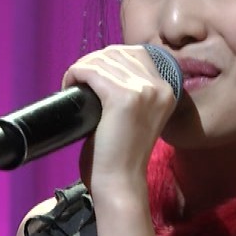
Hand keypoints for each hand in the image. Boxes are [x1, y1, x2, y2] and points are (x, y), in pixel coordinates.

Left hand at [61, 44, 178, 203]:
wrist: (120, 182)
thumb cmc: (122, 155)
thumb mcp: (137, 116)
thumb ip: (131, 92)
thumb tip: (104, 69)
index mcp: (167, 89)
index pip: (136, 53)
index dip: (109, 59)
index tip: (92, 76)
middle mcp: (160, 86)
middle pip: (118, 53)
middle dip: (93, 62)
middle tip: (78, 80)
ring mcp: (144, 91)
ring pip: (102, 59)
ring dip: (82, 68)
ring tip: (72, 85)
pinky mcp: (123, 97)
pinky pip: (92, 71)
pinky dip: (75, 74)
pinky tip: (68, 86)